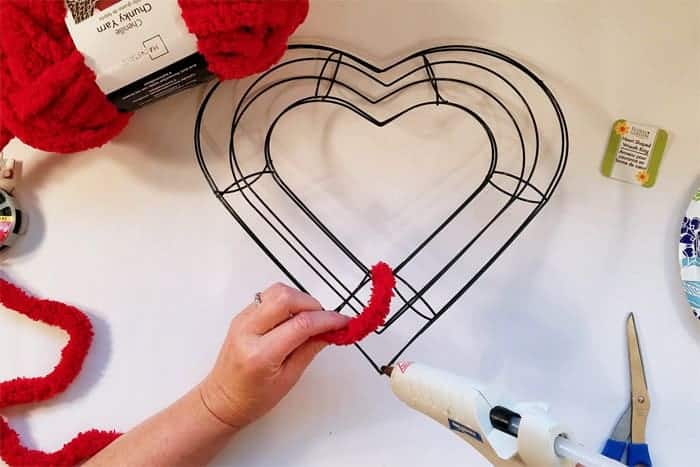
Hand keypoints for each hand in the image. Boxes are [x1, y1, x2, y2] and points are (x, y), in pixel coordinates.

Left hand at [199, 283, 348, 429]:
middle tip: (325, 320)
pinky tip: (294, 318)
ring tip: (309, 319)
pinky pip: (268, 296)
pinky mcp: (242, 315)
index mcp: (260, 354)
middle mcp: (247, 331)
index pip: (301, 324)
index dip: (327, 320)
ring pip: (276, 291)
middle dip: (312, 304)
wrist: (222, 400)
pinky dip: (287, 302)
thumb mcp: (288, 379)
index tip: (343, 322)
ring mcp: (242, 320)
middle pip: (286, 297)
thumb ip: (310, 349)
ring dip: (299, 300)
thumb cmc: (251, 398)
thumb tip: (330, 331)